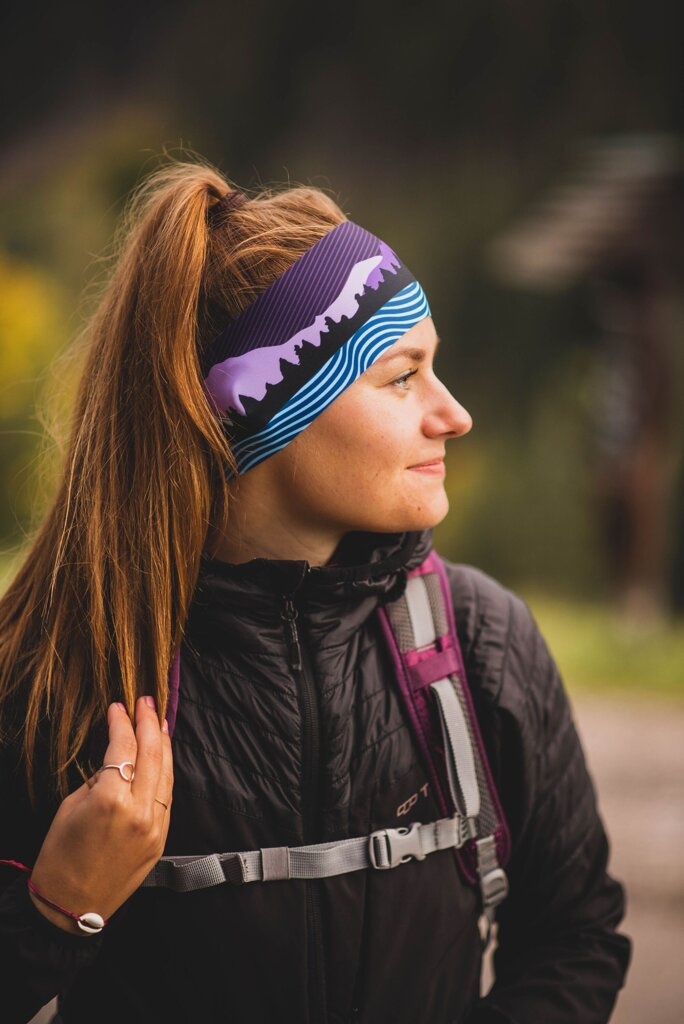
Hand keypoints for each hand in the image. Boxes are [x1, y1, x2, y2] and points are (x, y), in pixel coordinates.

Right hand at [29, 696, 172, 932]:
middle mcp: (139, 810)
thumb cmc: (59, 857)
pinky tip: (161, 757)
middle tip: (145, 701)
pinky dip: (165, 771)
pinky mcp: (161, 838)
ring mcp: (155, 826)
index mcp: (111, 800)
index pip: (123, 747)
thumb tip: (114, 759)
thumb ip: (98, 779)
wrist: (70, 908)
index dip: (121, 722)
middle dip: (149, 722)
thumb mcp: (71, 807)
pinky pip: (167, 795)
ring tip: (158, 721)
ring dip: (164, 743)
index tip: (119, 705)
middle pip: (152, 753)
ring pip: (166, 772)